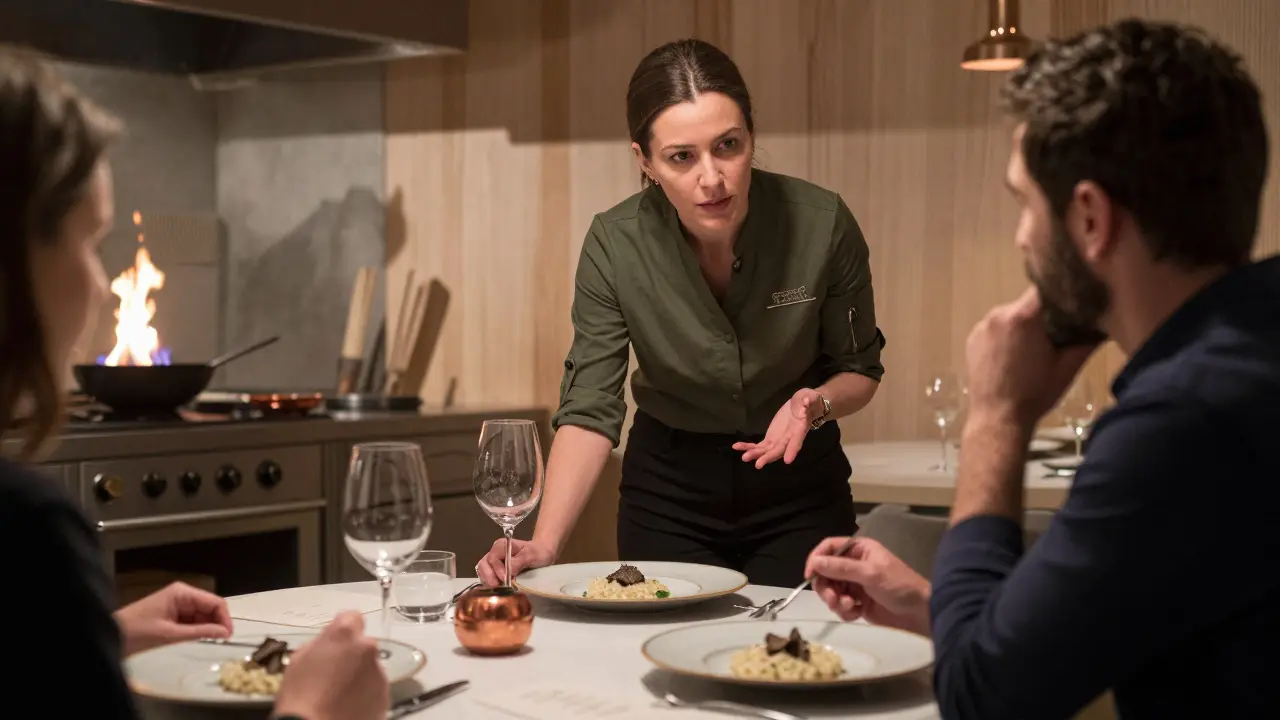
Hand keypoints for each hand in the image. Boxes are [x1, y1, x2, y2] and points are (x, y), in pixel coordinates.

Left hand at [114, 581, 232, 656]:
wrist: (110, 636)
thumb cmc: (138, 632)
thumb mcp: (171, 633)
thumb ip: (200, 632)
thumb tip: (226, 632)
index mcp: (183, 592)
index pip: (215, 601)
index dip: (225, 618)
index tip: (228, 636)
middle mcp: (183, 594)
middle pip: (210, 607)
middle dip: (217, 622)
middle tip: (221, 642)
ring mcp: (177, 604)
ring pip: (202, 615)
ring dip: (207, 627)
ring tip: (210, 642)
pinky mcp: (172, 614)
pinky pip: (192, 621)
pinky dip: (197, 630)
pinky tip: (198, 639)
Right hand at [273, 611, 387, 719]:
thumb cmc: (300, 696)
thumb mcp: (298, 659)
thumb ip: (320, 643)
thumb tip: (329, 643)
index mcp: (344, 634)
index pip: (352, 617)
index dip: (343, 630)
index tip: (337, 643)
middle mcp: (367, 648)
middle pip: (363, 645)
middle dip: (353, 655)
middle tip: (336, 673)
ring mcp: (379, 672)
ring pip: (371, 668)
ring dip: (361, 675)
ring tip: (342, 694)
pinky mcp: (385, 695)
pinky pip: (375, 688)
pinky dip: (366, 694)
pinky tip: (350, 705)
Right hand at [477, 537, 555, 586]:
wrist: (541, 553)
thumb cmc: (537, 552)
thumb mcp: (531, 555)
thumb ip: (519, 561)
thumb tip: (509, 572)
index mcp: (502, 545)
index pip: (493, 558)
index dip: (497, 570)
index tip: (506, 579)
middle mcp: (494, 552)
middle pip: (484, 564)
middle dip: (489, 577)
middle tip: (498, 586)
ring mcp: (493, 562)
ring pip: (482, 571)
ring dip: (488, 581)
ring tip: (498, 587)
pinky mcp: (494, 570)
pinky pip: (486, 577)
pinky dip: (489, 583)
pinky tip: (497, 588)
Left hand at [732, 388, 822, 467]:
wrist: (803, 405)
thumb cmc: (808, 401)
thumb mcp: (810, 398)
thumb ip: (808, 401)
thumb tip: (805, 402)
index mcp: (799, 430)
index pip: (797, 441)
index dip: (792, 450)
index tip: (787, 460)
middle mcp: (789, 439)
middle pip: (778, 450)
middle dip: (768, 457)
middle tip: (758, 464)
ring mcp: (778, 440)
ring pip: (766, 451)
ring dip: (755, 454)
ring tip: (744, 457)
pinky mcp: (771, 438)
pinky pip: (759, 445)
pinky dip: (749, 447)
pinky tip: (737, 447)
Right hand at [804, 537, 931, 636]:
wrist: (918, 613)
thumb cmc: (898, 585)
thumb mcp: (870, 573)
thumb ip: (841, 568)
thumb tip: (815, 562)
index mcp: (859, 549)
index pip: (829, 547)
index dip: (817, 559)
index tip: (810, 575)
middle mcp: (854, 564)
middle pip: (826, 572)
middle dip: (826, 586)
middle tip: (832, 599)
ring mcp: (855, 584)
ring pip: (831, 590)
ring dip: (835, 600)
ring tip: (848, 607)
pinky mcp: (858, 603)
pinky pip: (840, 605)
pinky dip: (844, 611)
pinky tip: (857, 614)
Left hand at [965, 287, 1098, 427]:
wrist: (997, 418)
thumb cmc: (1035, 393)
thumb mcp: (1067, 367)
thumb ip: (1086, 341)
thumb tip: (1102, 324)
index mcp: (1022, 317)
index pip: (1045, 290)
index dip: (1060, 294)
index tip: (1072, 304)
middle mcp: (998, 314)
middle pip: (1027, 303)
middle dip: (1043, 314)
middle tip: (1056, 333)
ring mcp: (982, 326)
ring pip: (1011, 315)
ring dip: (1023, 325)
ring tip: (1033, 349)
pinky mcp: (972, 338)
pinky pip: (995, 328)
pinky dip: (1006, 335)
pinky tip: (1013, 355)